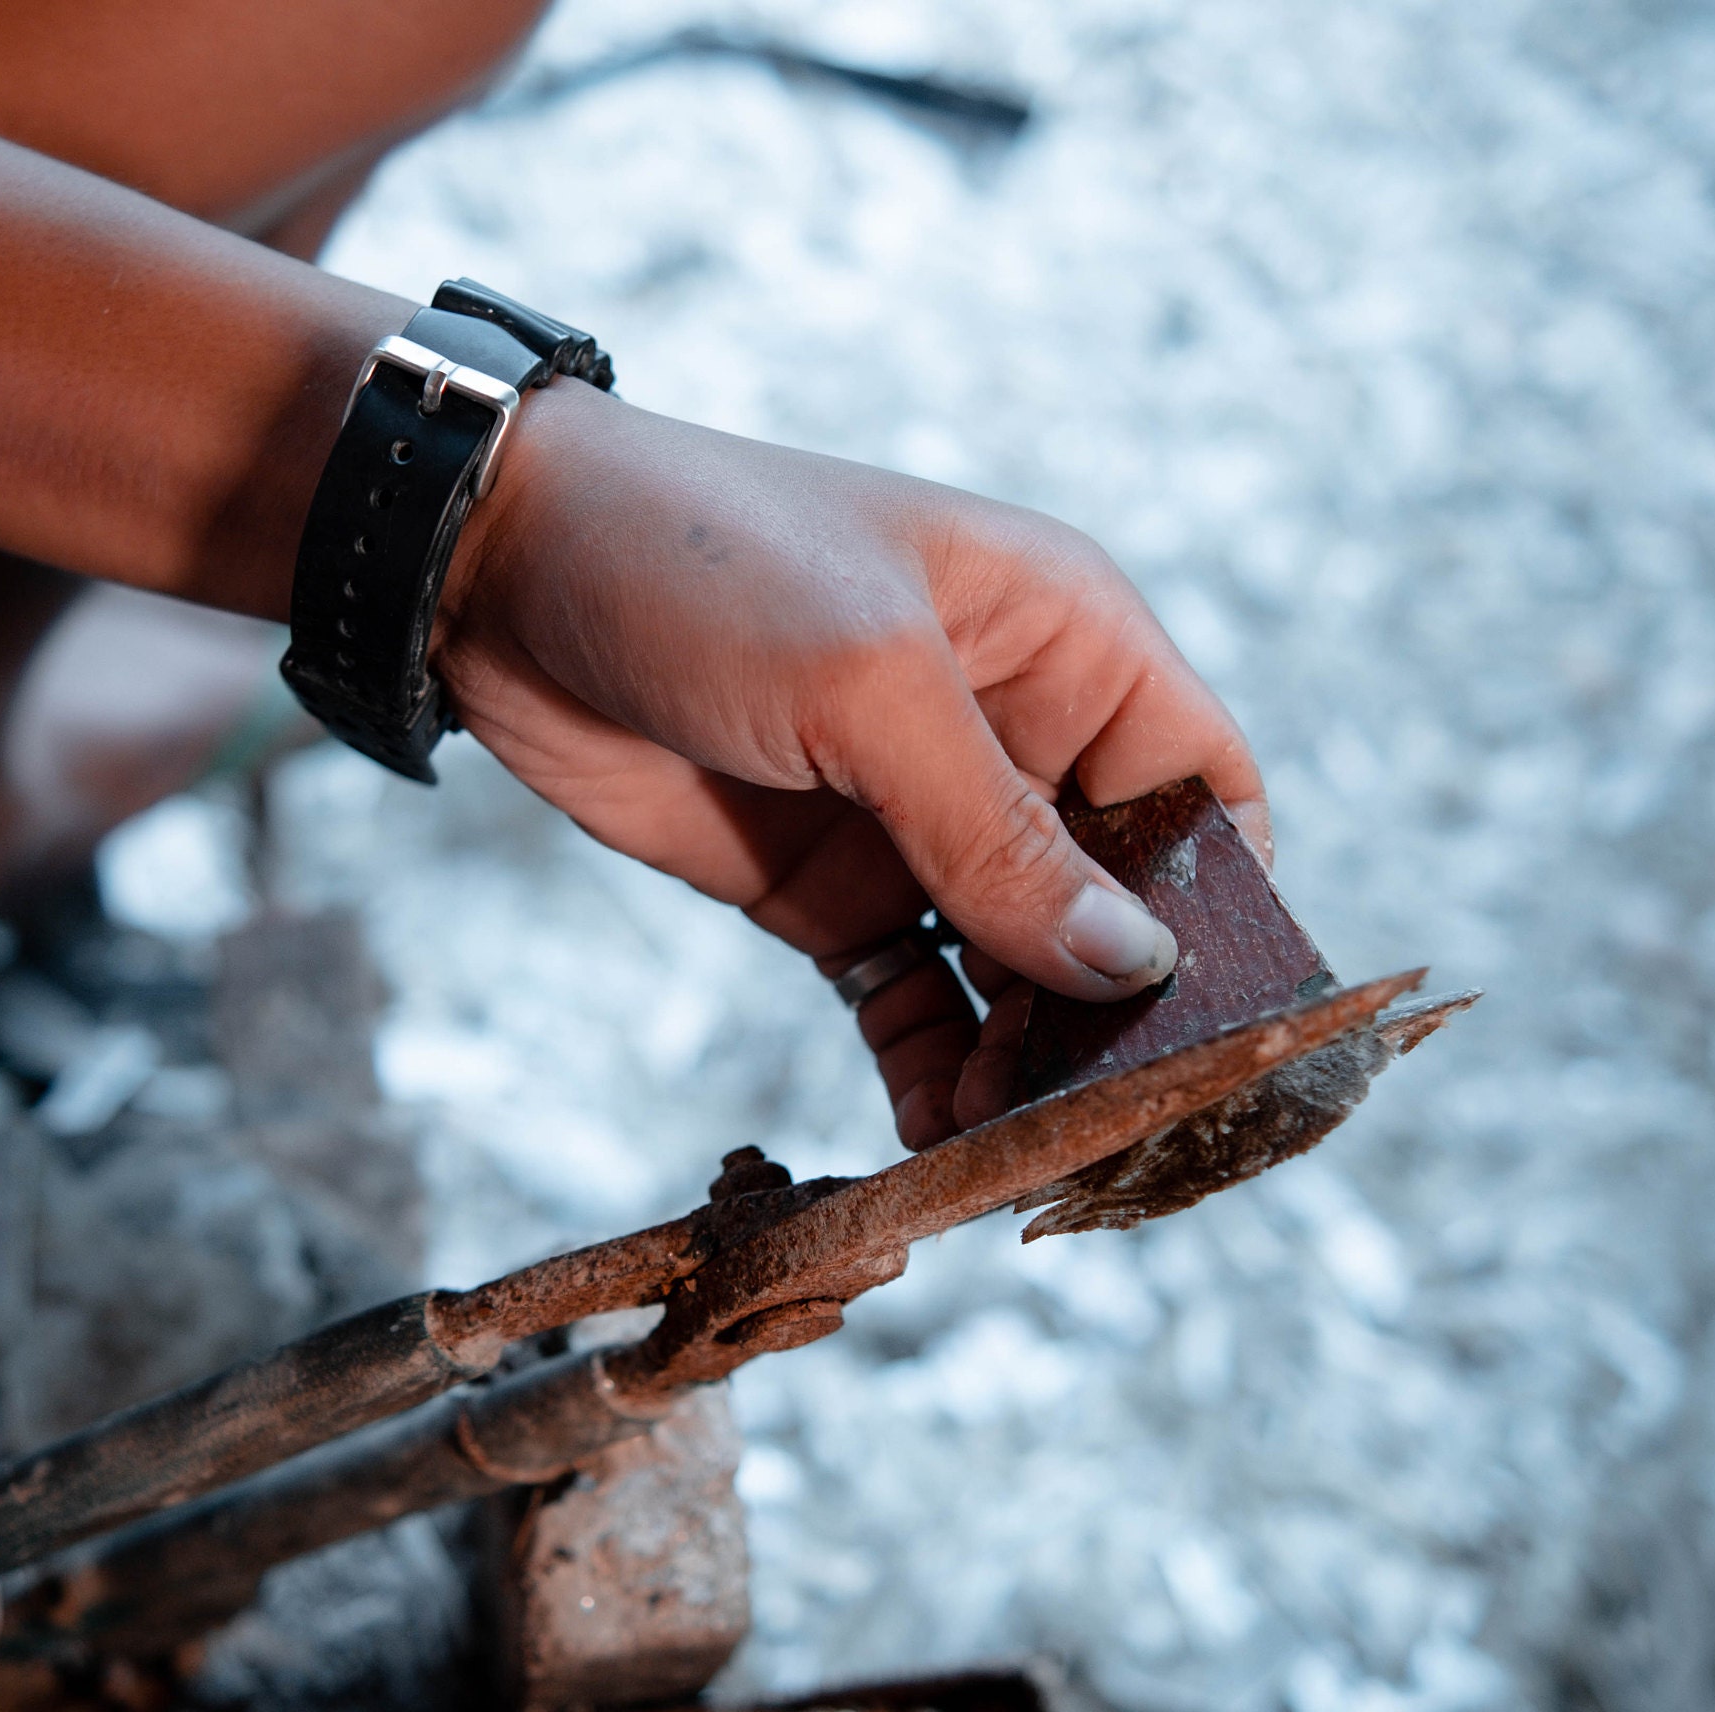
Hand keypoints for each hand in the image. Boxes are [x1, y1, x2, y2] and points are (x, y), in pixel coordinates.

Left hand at [440, 384, 1270, 1150]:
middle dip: (1115, 1014)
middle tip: (1097, 1125)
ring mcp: (916, 820)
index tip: (1212, 1023)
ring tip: (1004, 1145)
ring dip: (1022, 1060)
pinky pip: (914, 1000)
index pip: (1205, 786)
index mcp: (1066, 640)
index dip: (1223, 904)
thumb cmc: (697, 565)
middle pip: (1118, 904)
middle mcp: (1011, 734)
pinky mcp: (828, 891)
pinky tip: (934, 1139)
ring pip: (1018, 969)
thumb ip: (995, 835)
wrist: (490, 568)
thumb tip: (1130, 968)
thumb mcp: (863, 684)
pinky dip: (931, 1069)